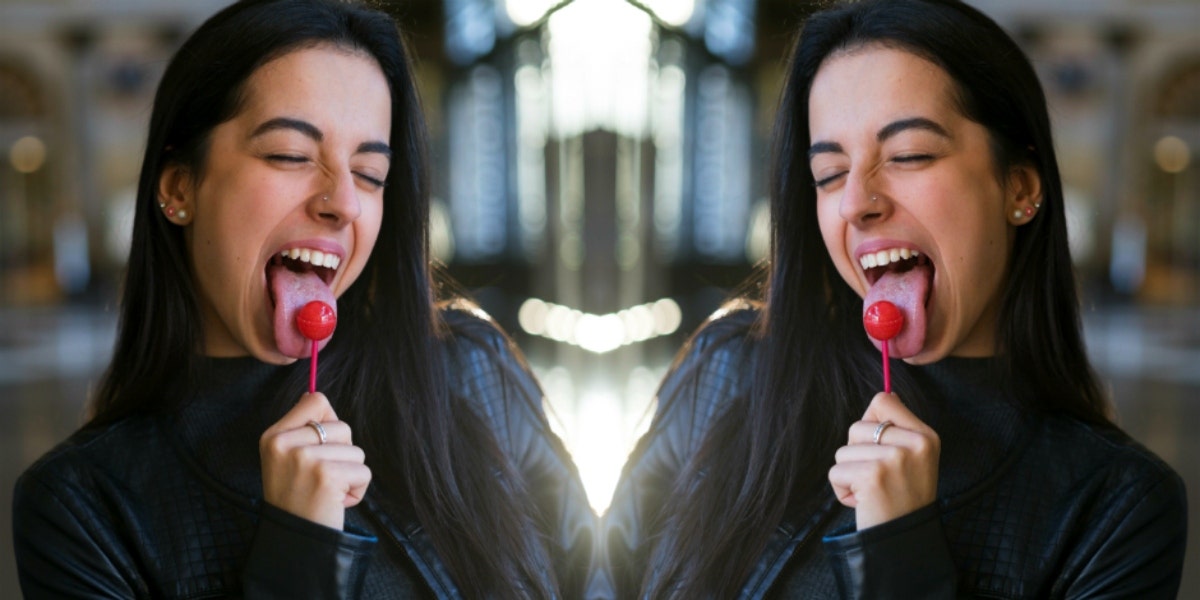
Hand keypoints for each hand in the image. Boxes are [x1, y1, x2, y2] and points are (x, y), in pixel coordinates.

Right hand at [259, 392, 370, 529]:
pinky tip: (336, 502)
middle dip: (342, 454)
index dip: (328, 422)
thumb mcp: (286, 460)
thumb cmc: (298, 499)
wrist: (295, 540)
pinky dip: (357, 490)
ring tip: (328, 492)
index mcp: (273, 436)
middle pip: (342, 426)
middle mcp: (284, 443)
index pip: (316, 400)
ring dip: (350, 474)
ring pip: (356, 450)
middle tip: (321, 479)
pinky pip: (363, 471)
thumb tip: (315, 396)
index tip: (320, 448)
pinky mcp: (326, 475)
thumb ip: (301, 429)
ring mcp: (304, 458)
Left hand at [828, 391, 939, 529]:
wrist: (904, 540)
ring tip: (871, 492)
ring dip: (848, 474)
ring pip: (843, 450)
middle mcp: (915, 444)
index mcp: (926, 436)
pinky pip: (836, 471)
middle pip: (857, 426)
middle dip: (856, 454)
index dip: (871, 423)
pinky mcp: (873, 475)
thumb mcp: (914, 460)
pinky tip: (863, 502)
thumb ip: (898, 429)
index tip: (880, 449)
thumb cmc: (902, 500)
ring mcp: (895, 459)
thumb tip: (885, 395)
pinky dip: (842, 490)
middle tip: (879, 479)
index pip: (883, 401)